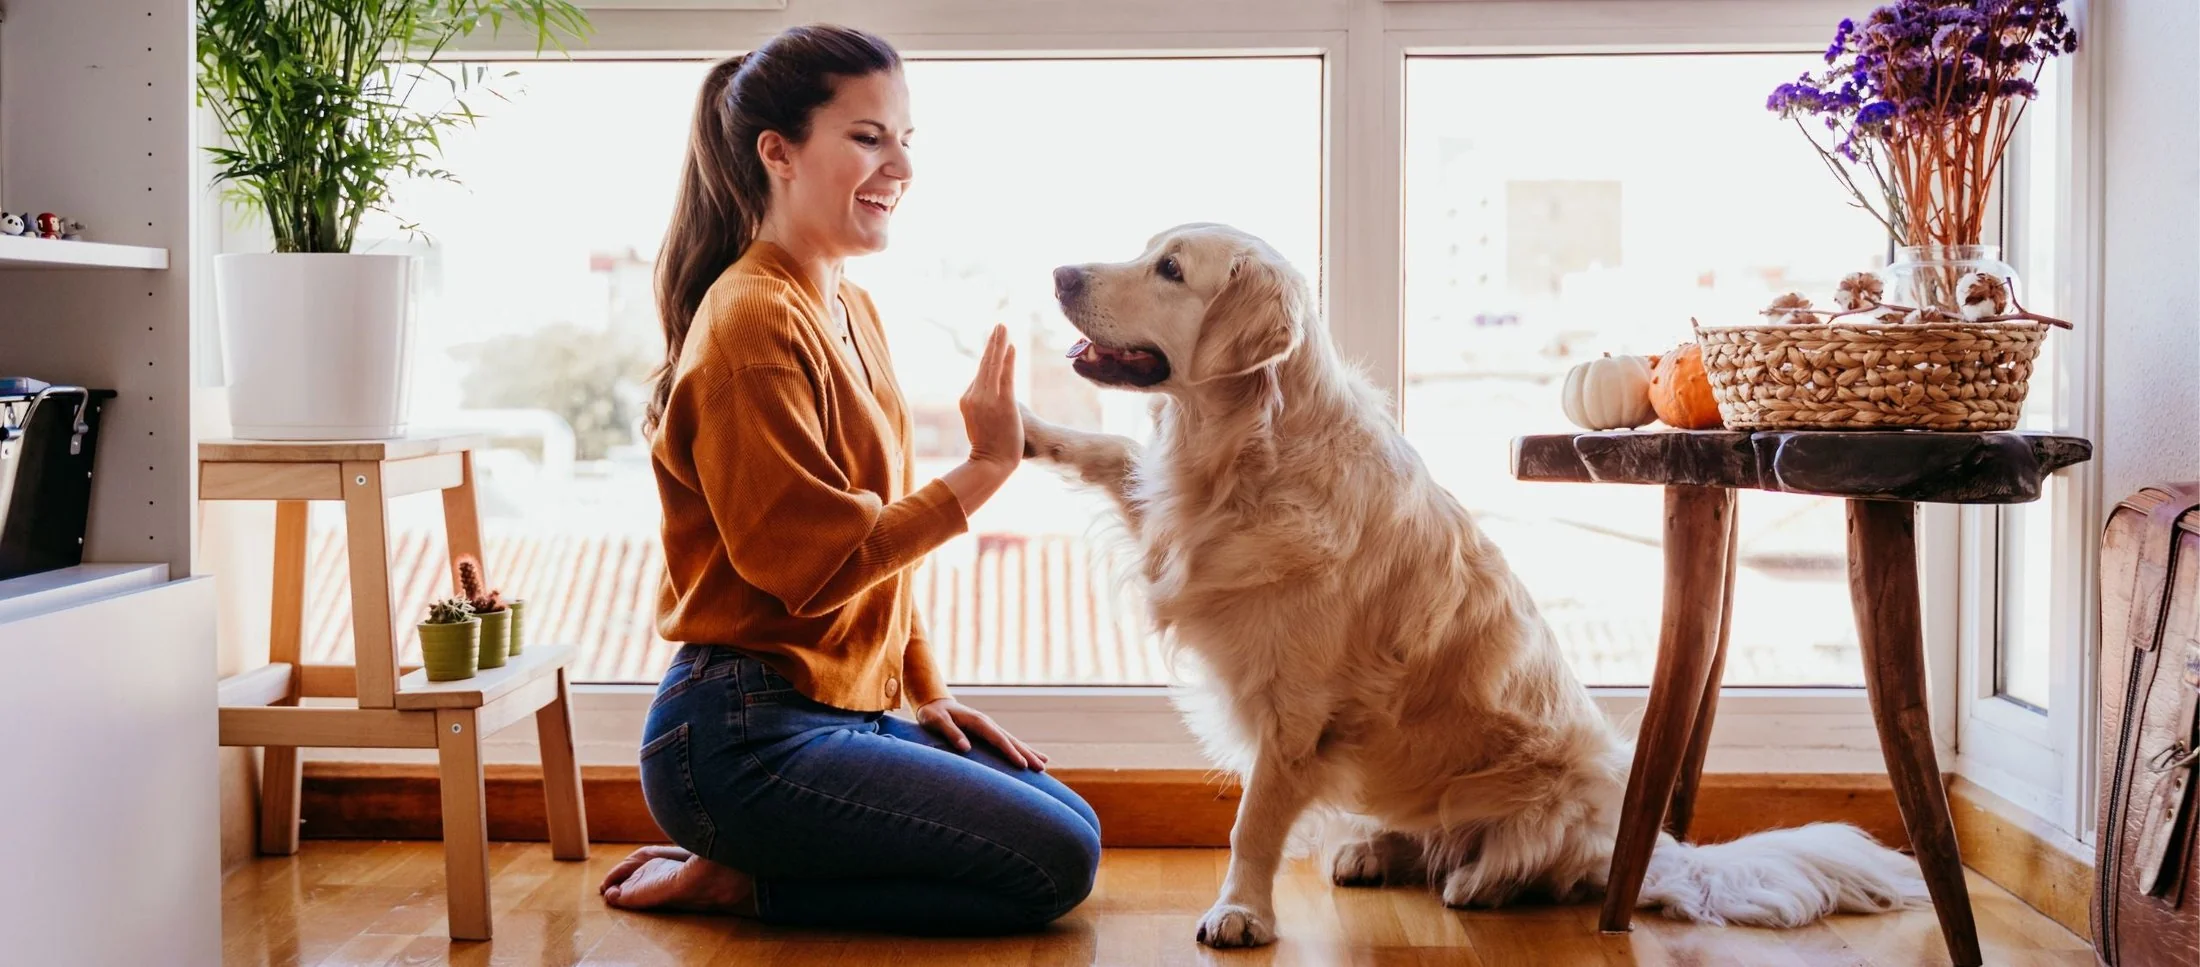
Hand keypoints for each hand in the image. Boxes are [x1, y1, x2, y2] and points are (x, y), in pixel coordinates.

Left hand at [916, 697, 1049, 770]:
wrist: (934, 703)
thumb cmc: (933, 714)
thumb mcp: (936, 721)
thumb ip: (951, 733)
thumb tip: (966, 748)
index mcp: (978, 722)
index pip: (999, 739)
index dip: (1011, 752)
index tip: (1023, 764)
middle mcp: (988, 724)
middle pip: (1011, 740)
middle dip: (1027, 754)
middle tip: (1042, 768)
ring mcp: (989, 727)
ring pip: (1013, 741)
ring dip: (1028, 752)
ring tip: (1044, 764)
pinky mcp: (988, 732)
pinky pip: (1007, 742)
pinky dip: (1019, 749)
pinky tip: (1029, 757)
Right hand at [960, 325, 1021, 467]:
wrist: (991, 464)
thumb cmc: (989, 447)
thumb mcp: (979, 422)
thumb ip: (983, 406)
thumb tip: (991, 397)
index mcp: (967, 399)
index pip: (980, 375)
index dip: (990, 359)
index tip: (997, 343)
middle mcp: (974, 396)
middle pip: (984, 364)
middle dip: (992, 343)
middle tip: (999, 326)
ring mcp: (987, 399)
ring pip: (993, 366)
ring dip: (999, 344)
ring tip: (1003, 328)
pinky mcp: (1003, 403)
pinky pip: (1005, 376)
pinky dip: (1008, 360)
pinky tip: (1011, 347)